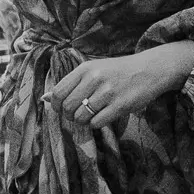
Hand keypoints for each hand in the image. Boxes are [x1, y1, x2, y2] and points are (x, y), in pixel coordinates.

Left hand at [49, 41, 193, 129]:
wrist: (149, 70)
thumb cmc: (117, 71)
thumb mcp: (93, 70)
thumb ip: (71, 83)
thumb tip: (44, 98)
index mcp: (85, 69)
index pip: (57, 92)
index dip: (56, 105)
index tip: (63, 107)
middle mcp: (94, 79)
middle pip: (67, 107)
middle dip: (70, 115)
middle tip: (79, 113)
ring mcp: (107, 92)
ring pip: (81, 117)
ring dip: (84, 120)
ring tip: (92, 114)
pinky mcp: (119, 106)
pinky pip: (96, 123)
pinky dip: (96, 124)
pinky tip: (103, 116)